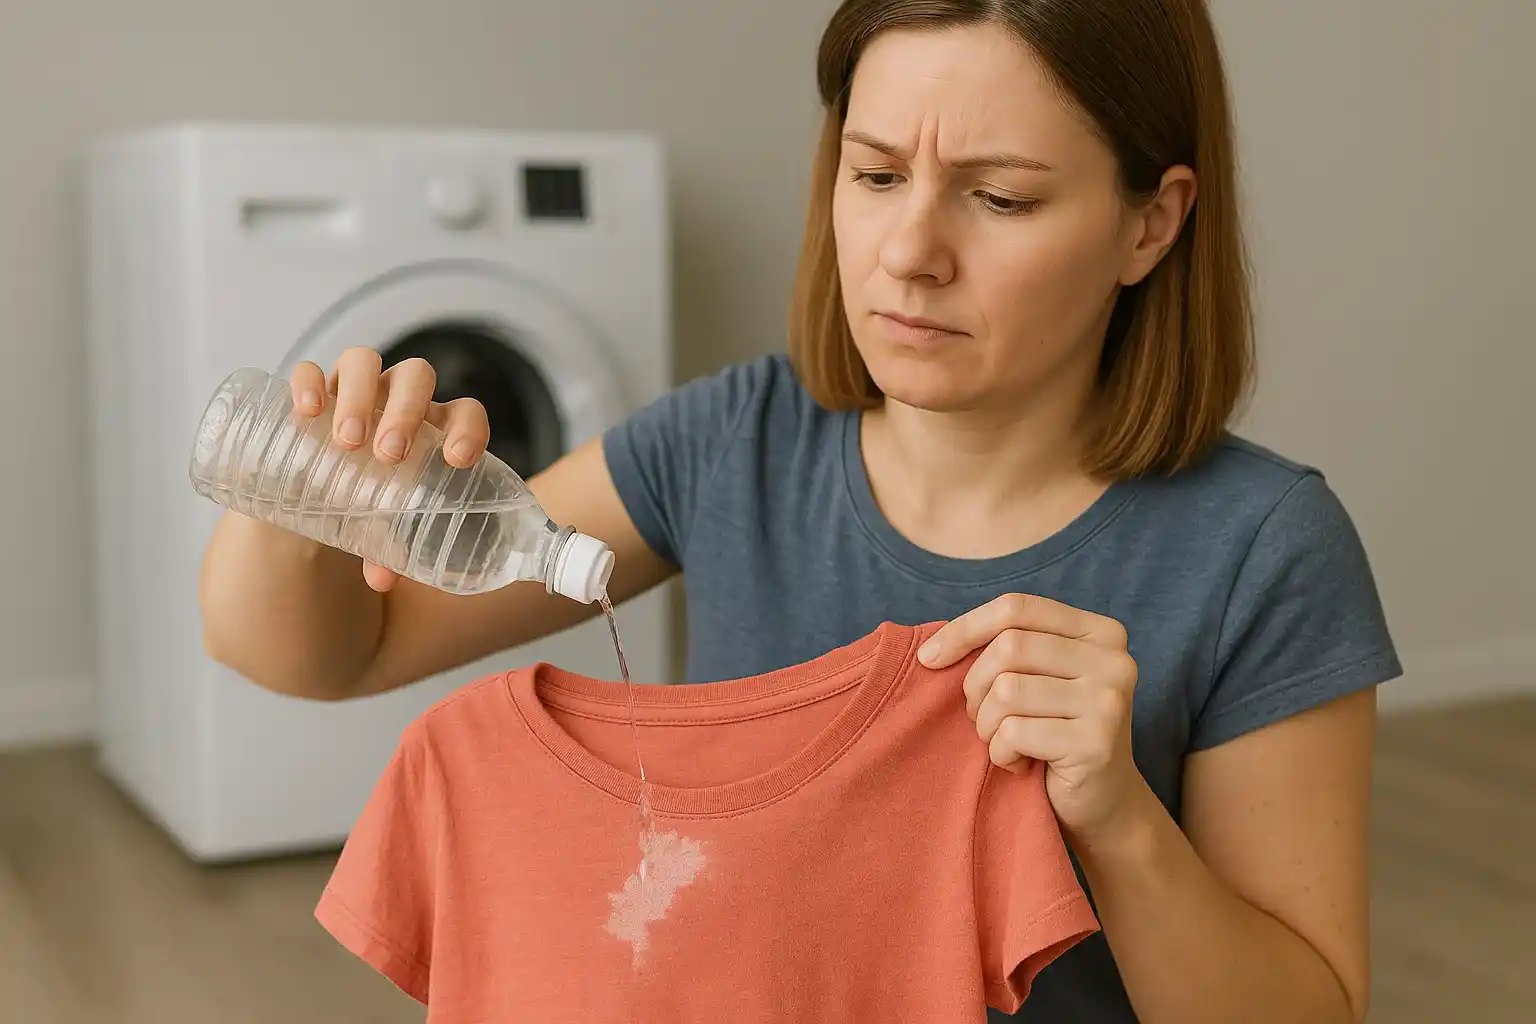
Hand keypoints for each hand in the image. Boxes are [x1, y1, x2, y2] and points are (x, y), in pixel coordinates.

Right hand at [288, 347, 490, 591]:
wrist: (317, 490)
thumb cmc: (369, 502)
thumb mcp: (383, 526)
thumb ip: (387, 549)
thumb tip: (382, 579)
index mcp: (434, 428)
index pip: (466, 413)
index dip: (468, 429)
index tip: (458, 460)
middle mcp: (399, 399)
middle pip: (416, 378)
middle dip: (405, 411)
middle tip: (389, 456)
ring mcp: (356, 388)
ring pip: (365, 363)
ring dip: (361, 396)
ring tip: (349, 441)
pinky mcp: (314, 391)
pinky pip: (311, 371)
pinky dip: (309, 382)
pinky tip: (309, 410)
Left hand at [918, 593, 1143, 845]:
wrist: (1102, 803)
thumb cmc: (1055, 734)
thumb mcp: (1039, 679)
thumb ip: (1005, 650)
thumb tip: (932, 651)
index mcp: (1100, 633)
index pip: (1018, 608)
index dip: (965, 628)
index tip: (928, 658)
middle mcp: (1114, 660)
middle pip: (1009, 647)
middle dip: (976, 687)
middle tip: (984, 719)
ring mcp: (1108, 701)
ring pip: (1007, 690)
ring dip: (988, 725)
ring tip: (1005, 742)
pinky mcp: (1095, 743)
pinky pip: (1014, 732)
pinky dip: (1001, 753)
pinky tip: (1019, 764)